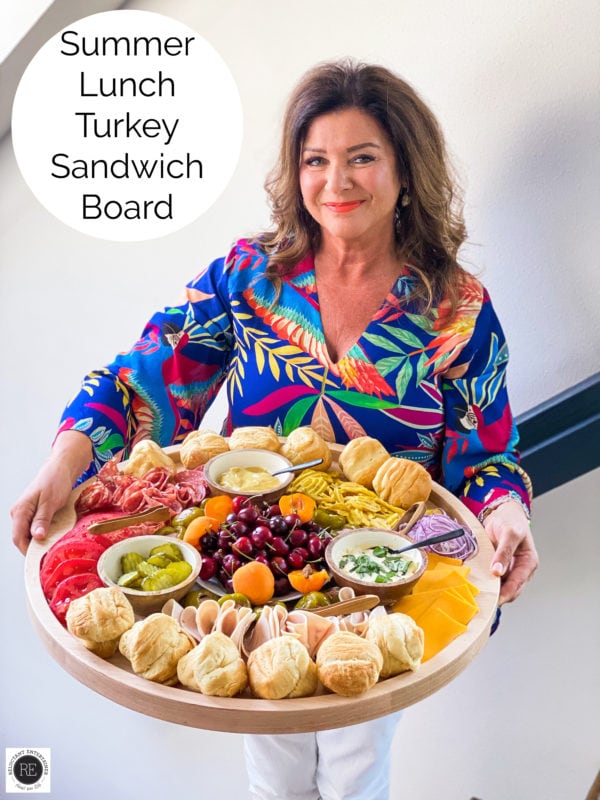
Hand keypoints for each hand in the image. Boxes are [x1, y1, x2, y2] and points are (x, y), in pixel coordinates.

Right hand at [11, 431, 92, 554]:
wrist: (61, 468)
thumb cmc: (55, 480)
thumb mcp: (50, 501)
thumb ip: (42, 519)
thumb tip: (36, 537)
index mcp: (20, 510)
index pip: (18, 538)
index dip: (28, 551)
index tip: (41, 559)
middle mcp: (19, 513)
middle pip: (23, 538)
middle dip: (35, 547)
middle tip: (51, 554)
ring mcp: (26, 513)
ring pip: (30, 534)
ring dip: (41, 540)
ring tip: (54, 545)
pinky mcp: (34, 513)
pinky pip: (35, 528)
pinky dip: (44, 533)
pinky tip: (55, 535)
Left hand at [483, 500, 537, 604]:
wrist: (502, 513)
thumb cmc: (511, 521)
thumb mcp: (510, 533)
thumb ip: (504, 552)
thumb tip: (498, 572)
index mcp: (529, 562)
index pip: (518, 583)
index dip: (507, 593)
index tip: (495, 600)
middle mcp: (520, 569)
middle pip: (511, 590)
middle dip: (499, 596)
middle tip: (483, 600)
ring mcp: (509, 569)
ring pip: (501, 587)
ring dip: (492, 590)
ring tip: (479, 594)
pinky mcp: (498, 568)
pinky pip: (493, 579)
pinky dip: (486, 582)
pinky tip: (477, 584)